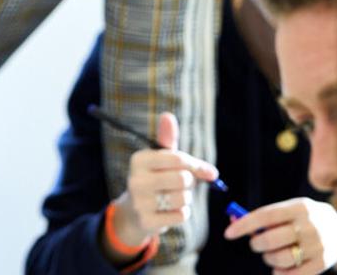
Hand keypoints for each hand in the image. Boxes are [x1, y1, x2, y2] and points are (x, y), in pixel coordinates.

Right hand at [110, 112, 217, 246]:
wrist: (135, 211)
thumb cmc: (156, 178)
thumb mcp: (161, 158)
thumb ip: (169, 139)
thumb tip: (168, 115)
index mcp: (139, 159)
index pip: (178, 158)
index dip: (195, 165)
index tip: (201, 169)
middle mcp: (135, 179)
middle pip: (183, 179)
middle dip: (189, 183)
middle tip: (181, 185)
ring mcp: (139, 202)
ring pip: (183, 198)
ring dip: (186, 199)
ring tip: (174, 197)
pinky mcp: (146, 221)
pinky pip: (181, 216)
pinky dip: (182, 214)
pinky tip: (170, 211)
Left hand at [224, 197, 336, 274]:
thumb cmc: (306, 220)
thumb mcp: (290, 210)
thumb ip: (266, 216)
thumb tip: (233, 220)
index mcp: (299, 208)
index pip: (266, 215)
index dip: (245, 225)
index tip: (229, 233)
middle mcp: (310, 226)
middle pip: (271, 239)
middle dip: (256, 244)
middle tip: (256, 244)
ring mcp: (317, 246)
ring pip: (280, 258)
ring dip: (268, 259)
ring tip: (271, 255)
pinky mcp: (321, 264)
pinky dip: (280, 273)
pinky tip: (280, 268)